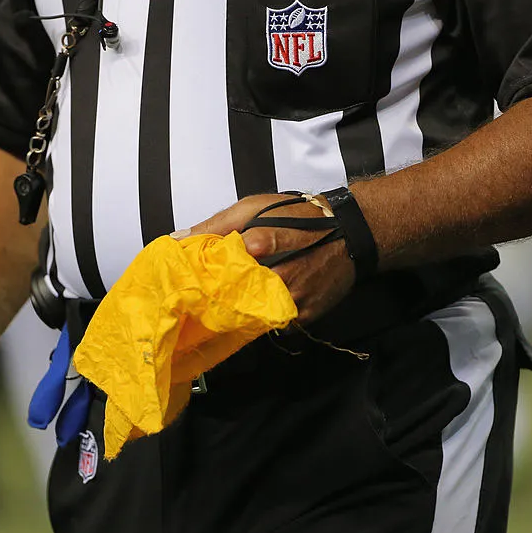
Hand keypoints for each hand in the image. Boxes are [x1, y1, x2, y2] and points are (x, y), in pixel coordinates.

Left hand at [182, 194, 354, 322]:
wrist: (352, 233)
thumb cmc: (300, 216)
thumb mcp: (258, 207)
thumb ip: (219, 223)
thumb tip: (179, 238)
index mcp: (274, 237)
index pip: (250, 249)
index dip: (225, 261)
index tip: (202, 270)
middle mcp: (289, 271)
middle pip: (249, 292)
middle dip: (226, 295)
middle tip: (204, 298)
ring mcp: (300, 296)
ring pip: (261, 314)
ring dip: (243, 310)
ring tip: (226, 306)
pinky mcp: (309, 314)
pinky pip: (277, 325)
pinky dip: (264, 319)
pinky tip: (254, 310)